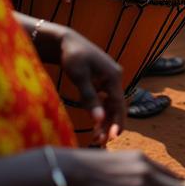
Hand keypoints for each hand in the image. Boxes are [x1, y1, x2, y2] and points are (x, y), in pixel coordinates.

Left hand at [59, 29, 124, 143]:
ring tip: (97, 138)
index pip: (118, 103)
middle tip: (101, 143)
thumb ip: (90, 98)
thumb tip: (99, 119)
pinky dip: (101, 112)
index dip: (117, 121)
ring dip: (105, 120)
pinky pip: (104, 100)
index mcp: (113, 75)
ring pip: (110, 104)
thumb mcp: (79, 77)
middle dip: (110, 124)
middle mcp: (115, 77)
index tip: (113, 138)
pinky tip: (96, 125)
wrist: (66, 41)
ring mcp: (109, 80)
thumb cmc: (72, 56)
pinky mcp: (101, 81)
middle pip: (116, 105)